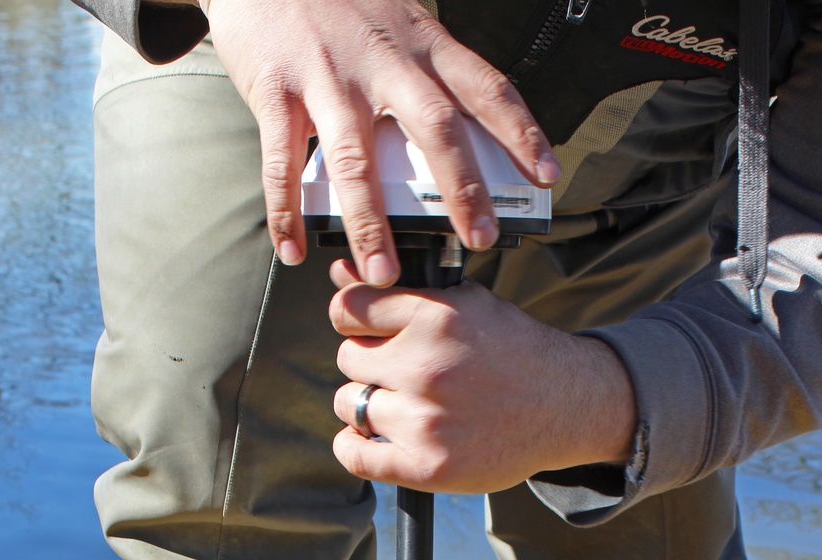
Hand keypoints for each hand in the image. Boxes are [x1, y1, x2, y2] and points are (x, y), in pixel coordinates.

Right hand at [204, 0, 557, 285]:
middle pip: (434, 128)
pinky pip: (283, 163)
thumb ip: (425, 79)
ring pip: (357, 158)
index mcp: (420, 45)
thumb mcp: (397, 25)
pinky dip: (288, 213)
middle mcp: (381, 61)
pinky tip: (294, 249)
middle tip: (480, 238)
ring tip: (381, 270)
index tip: (546, 174)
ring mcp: (327, 77)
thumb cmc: (336, 3)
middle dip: (462, 189)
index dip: (521, 132)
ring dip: (370, 222)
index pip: (485, 87)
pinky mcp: (275, 91)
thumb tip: (458, 147)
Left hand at [329, 260, 637, 492]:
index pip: (347, 310)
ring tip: (399, 403)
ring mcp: (424, 421)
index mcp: (434, 318)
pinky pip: (355, 455)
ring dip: (365, 403)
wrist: (565, 404)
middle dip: (368, 361)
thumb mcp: (465, 303)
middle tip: (399, 370)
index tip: (367, 329)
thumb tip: (339, 276)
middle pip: (348, 358)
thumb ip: (401, 293)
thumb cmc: (513, 350)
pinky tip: (369, 438)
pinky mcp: (426, 466)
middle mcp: (425, 368)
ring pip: (349, 403)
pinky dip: (353, 447)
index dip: (353, 318)